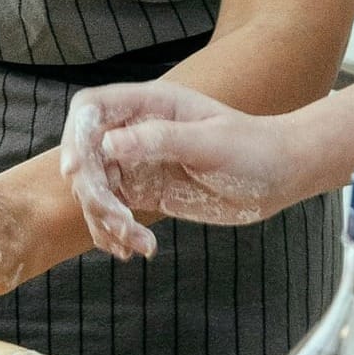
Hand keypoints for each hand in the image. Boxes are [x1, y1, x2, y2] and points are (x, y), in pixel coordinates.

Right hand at [60, 83, 303, 257]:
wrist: (279, 175)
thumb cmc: (252, 148)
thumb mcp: (209, 142)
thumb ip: (159, 139)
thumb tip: (109, 143)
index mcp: (149, 105)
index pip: (91, 110)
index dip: (74, 136)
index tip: (76, 171)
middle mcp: (135, 130)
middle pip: (85, 154)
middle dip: (92, 191)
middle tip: (118, 220)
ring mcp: (137, 161)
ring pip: (94, 187)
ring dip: (104, 219)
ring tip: (135, 243)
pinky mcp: (144, 190)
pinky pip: (112, 210)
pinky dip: (113, 233)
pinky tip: (134, 250)